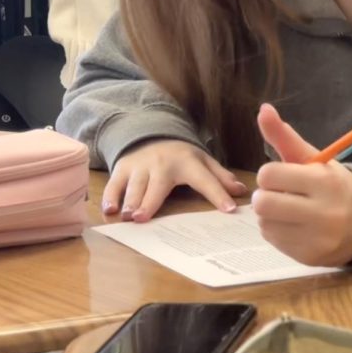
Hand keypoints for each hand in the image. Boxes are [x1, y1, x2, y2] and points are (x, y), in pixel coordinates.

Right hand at [106, 139, 247, 221]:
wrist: (152, 134)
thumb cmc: (181, 156)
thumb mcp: (204, 161)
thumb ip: (221, 177)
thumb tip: (242, 191)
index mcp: (189, 163)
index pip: (206, 180)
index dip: (218, 194)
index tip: (228, 210)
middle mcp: (162, 165)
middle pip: (157, 186)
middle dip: (150, 201)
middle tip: (144, 218)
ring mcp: (140, 167)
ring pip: (134, 186)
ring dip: (129, 201)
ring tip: (128, 217)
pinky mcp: (122, 168)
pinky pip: (114, 184)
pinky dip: (111, 196)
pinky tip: (109, 210)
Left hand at [251, 103, 351, 266]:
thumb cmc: (334, 185)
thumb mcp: (315, 160)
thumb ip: (285, 136)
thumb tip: (263, 108)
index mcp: (324, 181)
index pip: (269, 175)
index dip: (271, 174)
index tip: (284, 176)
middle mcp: (323, 211)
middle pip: (262, 203)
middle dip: (265, 196)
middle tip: (281, 194)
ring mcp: (318, 238)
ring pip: (265, 224)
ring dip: (270, 215)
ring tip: (289, 210)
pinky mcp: (310, 257)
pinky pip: (274, 241)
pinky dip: (278, 231)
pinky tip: (295, 226)